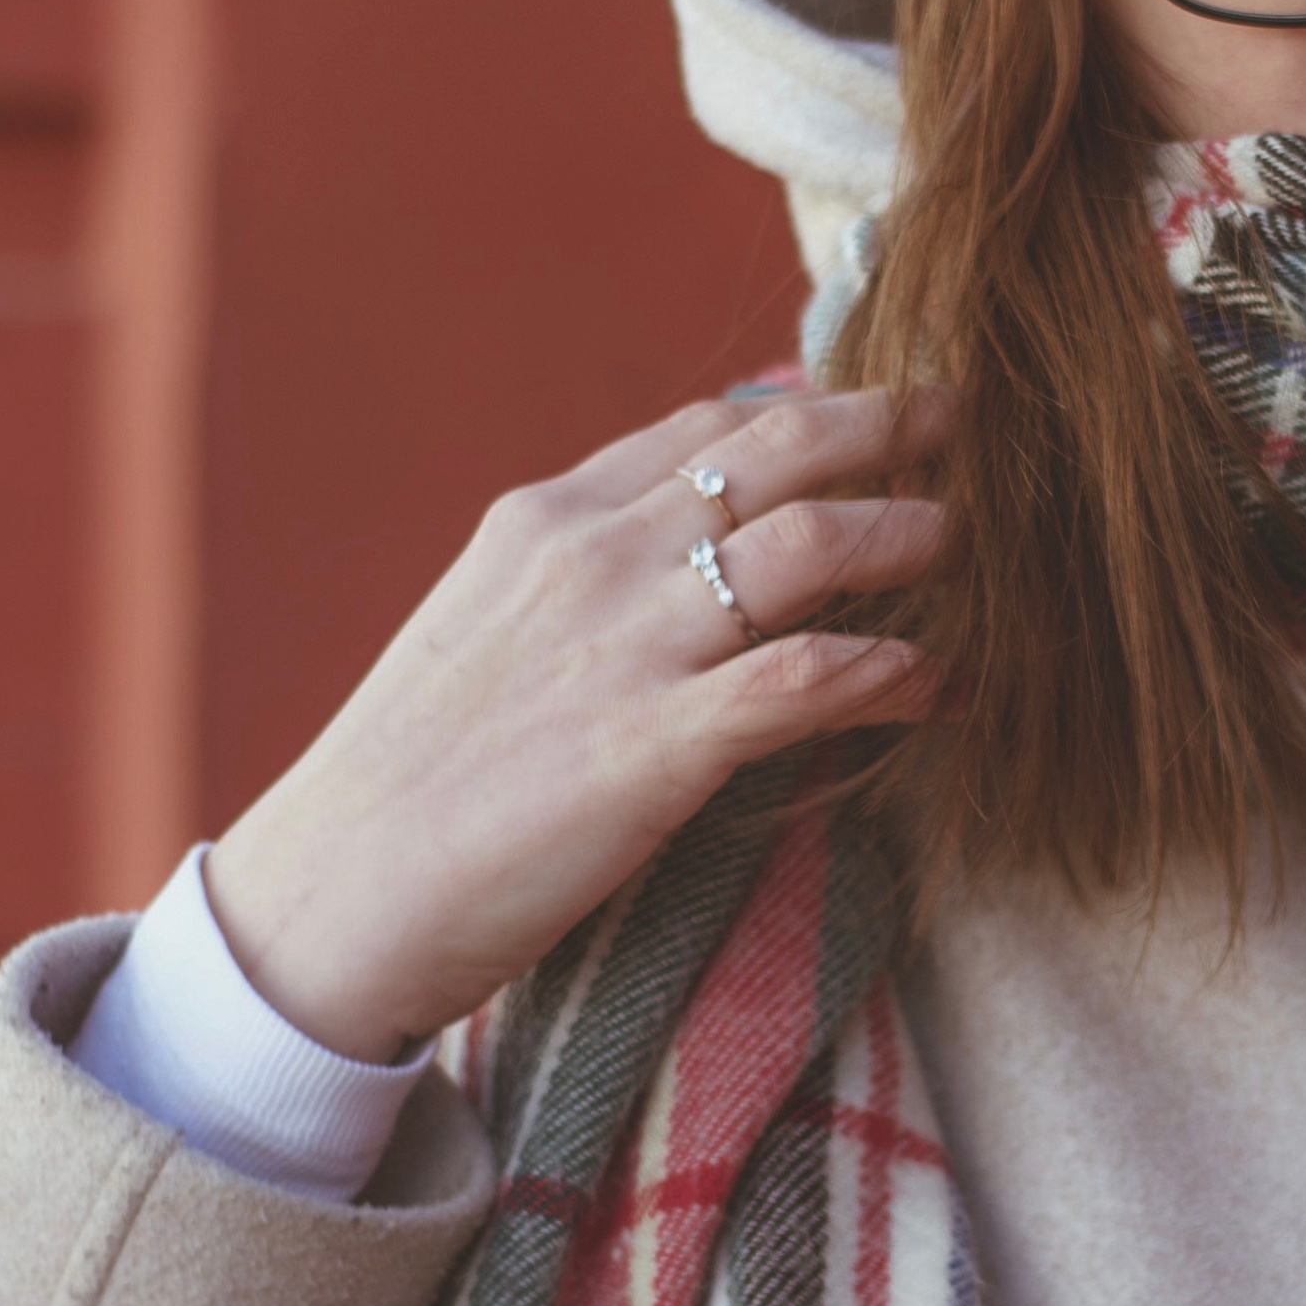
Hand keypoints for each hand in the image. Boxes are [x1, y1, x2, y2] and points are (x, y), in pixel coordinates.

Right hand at [205, 385, 950, 1064]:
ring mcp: (627, 645)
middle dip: (890, 425)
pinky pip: (811, 680)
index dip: (811, 411)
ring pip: (813, 545)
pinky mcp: (655, 746)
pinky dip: (896, 673)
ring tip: (973, 547)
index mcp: (547, 518)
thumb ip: (586, 579)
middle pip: (780, 451)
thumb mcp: (489, 628)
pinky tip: (944, 685)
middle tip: (968, 422)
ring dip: (912, 536)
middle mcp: (594, 555)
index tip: (880, 417)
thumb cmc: (413, 777)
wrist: (332, 894)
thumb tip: (687, 556)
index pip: (707, 428)